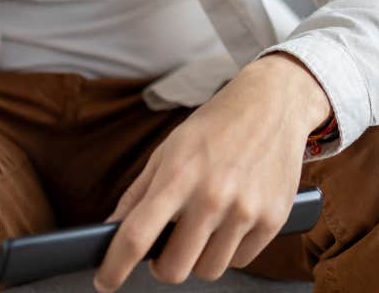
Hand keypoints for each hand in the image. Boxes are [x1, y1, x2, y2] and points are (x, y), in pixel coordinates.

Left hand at [92, 56, 328, 290]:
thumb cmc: (217, 125)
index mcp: (179, 175)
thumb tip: (113, 230)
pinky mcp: (273, 219)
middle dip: (162, 266)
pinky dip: (228, 251)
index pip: (137, 236)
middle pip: (174, 268)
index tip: (105, 281)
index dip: (115, 266)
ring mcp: (246, 210)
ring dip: (197, 260)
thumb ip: (139, 194)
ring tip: (202, 231)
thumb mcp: (169, 149)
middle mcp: (213, 196)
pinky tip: (228, 224)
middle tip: (164, 250)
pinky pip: (240, 261)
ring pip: (208, 271)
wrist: (273, 103)